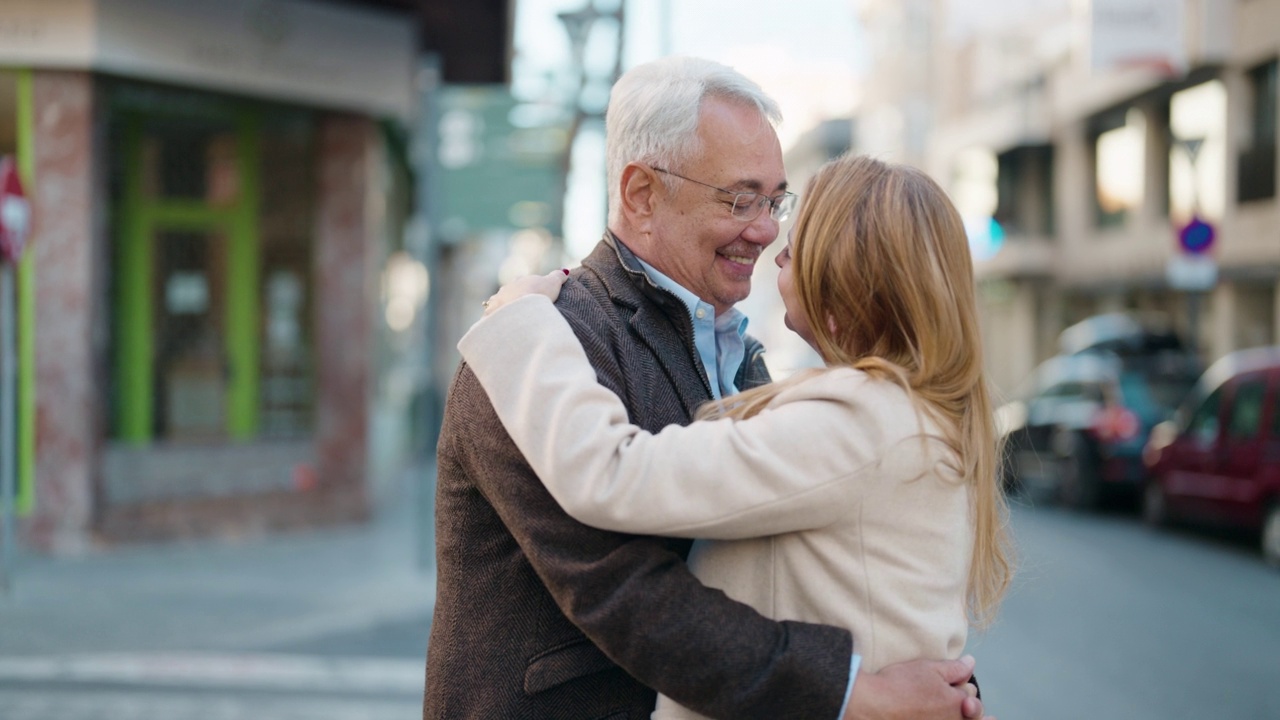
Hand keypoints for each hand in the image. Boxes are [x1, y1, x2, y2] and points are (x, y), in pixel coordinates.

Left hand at [482, 268, 569, 316]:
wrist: (521, 309)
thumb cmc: (538, 295)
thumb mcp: (553, 283)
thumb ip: (558, 276)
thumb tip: (564, 271)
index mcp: (519, 281)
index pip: (521, 282)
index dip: (527, 288)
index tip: (532, 295)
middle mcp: (505, 290)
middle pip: (507, 293)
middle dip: (511, 299)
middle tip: (520, 308)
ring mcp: (496, 303)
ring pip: (496, 305)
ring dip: (500, 310)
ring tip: (507, 319)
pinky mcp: (490, 317)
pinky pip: (489, 319)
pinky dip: (492, 322)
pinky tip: (496, 329)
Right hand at [843, 655, 993, 719]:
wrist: (872, 706)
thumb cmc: (900, 686)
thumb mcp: (929, 668)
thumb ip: (955, 668)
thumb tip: (971, 662)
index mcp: (958, 703)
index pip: (970, 694)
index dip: (960, 684)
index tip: (951, 680)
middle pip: (969, 713)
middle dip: (966, 704)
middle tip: (958, 698)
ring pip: (957, 719)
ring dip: (960, 714)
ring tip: (952, 709)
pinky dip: (940, 718)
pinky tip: (931, 714)